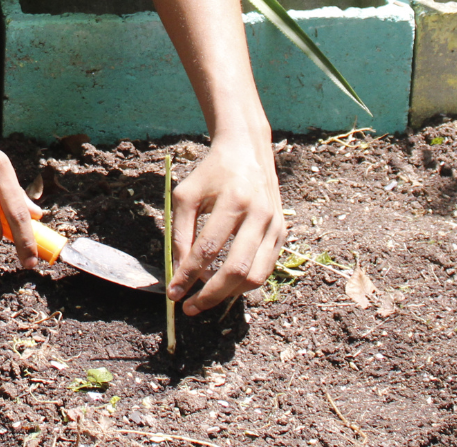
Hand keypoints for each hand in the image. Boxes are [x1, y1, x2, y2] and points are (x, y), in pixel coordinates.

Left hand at [167, 135, 285, 314]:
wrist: (247, 150)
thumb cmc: (212, 173)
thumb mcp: (186, 195)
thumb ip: (180, 232)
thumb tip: (178, 272)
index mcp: (233, 200)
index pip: (208, 249)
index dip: (189, 275)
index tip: (174, 293)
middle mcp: (259, 214)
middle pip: (236, 269)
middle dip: (211, 294)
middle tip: (190, 307)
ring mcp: (275, 225)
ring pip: (255, 276)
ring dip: (228, 294)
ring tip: (205, 299)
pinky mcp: (282, 233)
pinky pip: (265, 269)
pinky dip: (244, 284)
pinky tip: (225, 285)